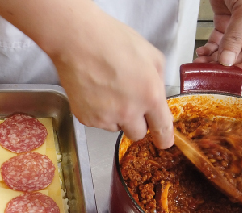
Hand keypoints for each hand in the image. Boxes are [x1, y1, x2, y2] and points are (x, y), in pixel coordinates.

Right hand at [50, 10, 172, 147]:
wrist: (78, 41)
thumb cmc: (114, 41)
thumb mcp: (150, 54)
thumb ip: (158, 79)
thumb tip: (156, 92)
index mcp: (150, 96)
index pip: (162, 129)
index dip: (163, 137)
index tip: (163, 141)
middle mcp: (129, 113)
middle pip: (137, 135)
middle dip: (136, 123)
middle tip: (129, 105)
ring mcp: (105, 118)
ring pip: (115, 127)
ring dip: (116, 117)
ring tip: (107, 91)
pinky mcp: (86, 118)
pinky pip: (97, 122)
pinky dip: (97, 112)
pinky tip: (94, 92)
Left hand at [194, 0, 241, 75]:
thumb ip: (236, 35)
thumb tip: (227, 59)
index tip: (236, 74)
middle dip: (228, 64)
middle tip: (215, 73)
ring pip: (229, 50)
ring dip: (215, 59)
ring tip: (204, 65)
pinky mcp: (225, 21)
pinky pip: (218, 41)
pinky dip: (209, 49)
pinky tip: (202, 54)